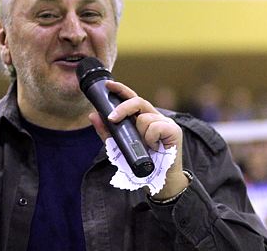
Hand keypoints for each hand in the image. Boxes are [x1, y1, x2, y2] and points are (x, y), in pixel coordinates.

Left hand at [88, 80, 189, 199]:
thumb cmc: (140, 161)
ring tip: (146, 146)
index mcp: (142, 117)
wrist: (158, 180)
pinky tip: (154, 148)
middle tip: (112, 119)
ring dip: (140, 134)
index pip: (131, 98)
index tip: (108, 84)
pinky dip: (150, 139)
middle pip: (138, 101)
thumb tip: (92, 115)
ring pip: (144, 118)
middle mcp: (154, 116)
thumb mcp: (118, 146)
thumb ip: (106, 131)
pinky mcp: (173, 130)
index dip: (121, 89)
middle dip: (122, 108)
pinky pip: (155, 127)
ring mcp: (165, 122)